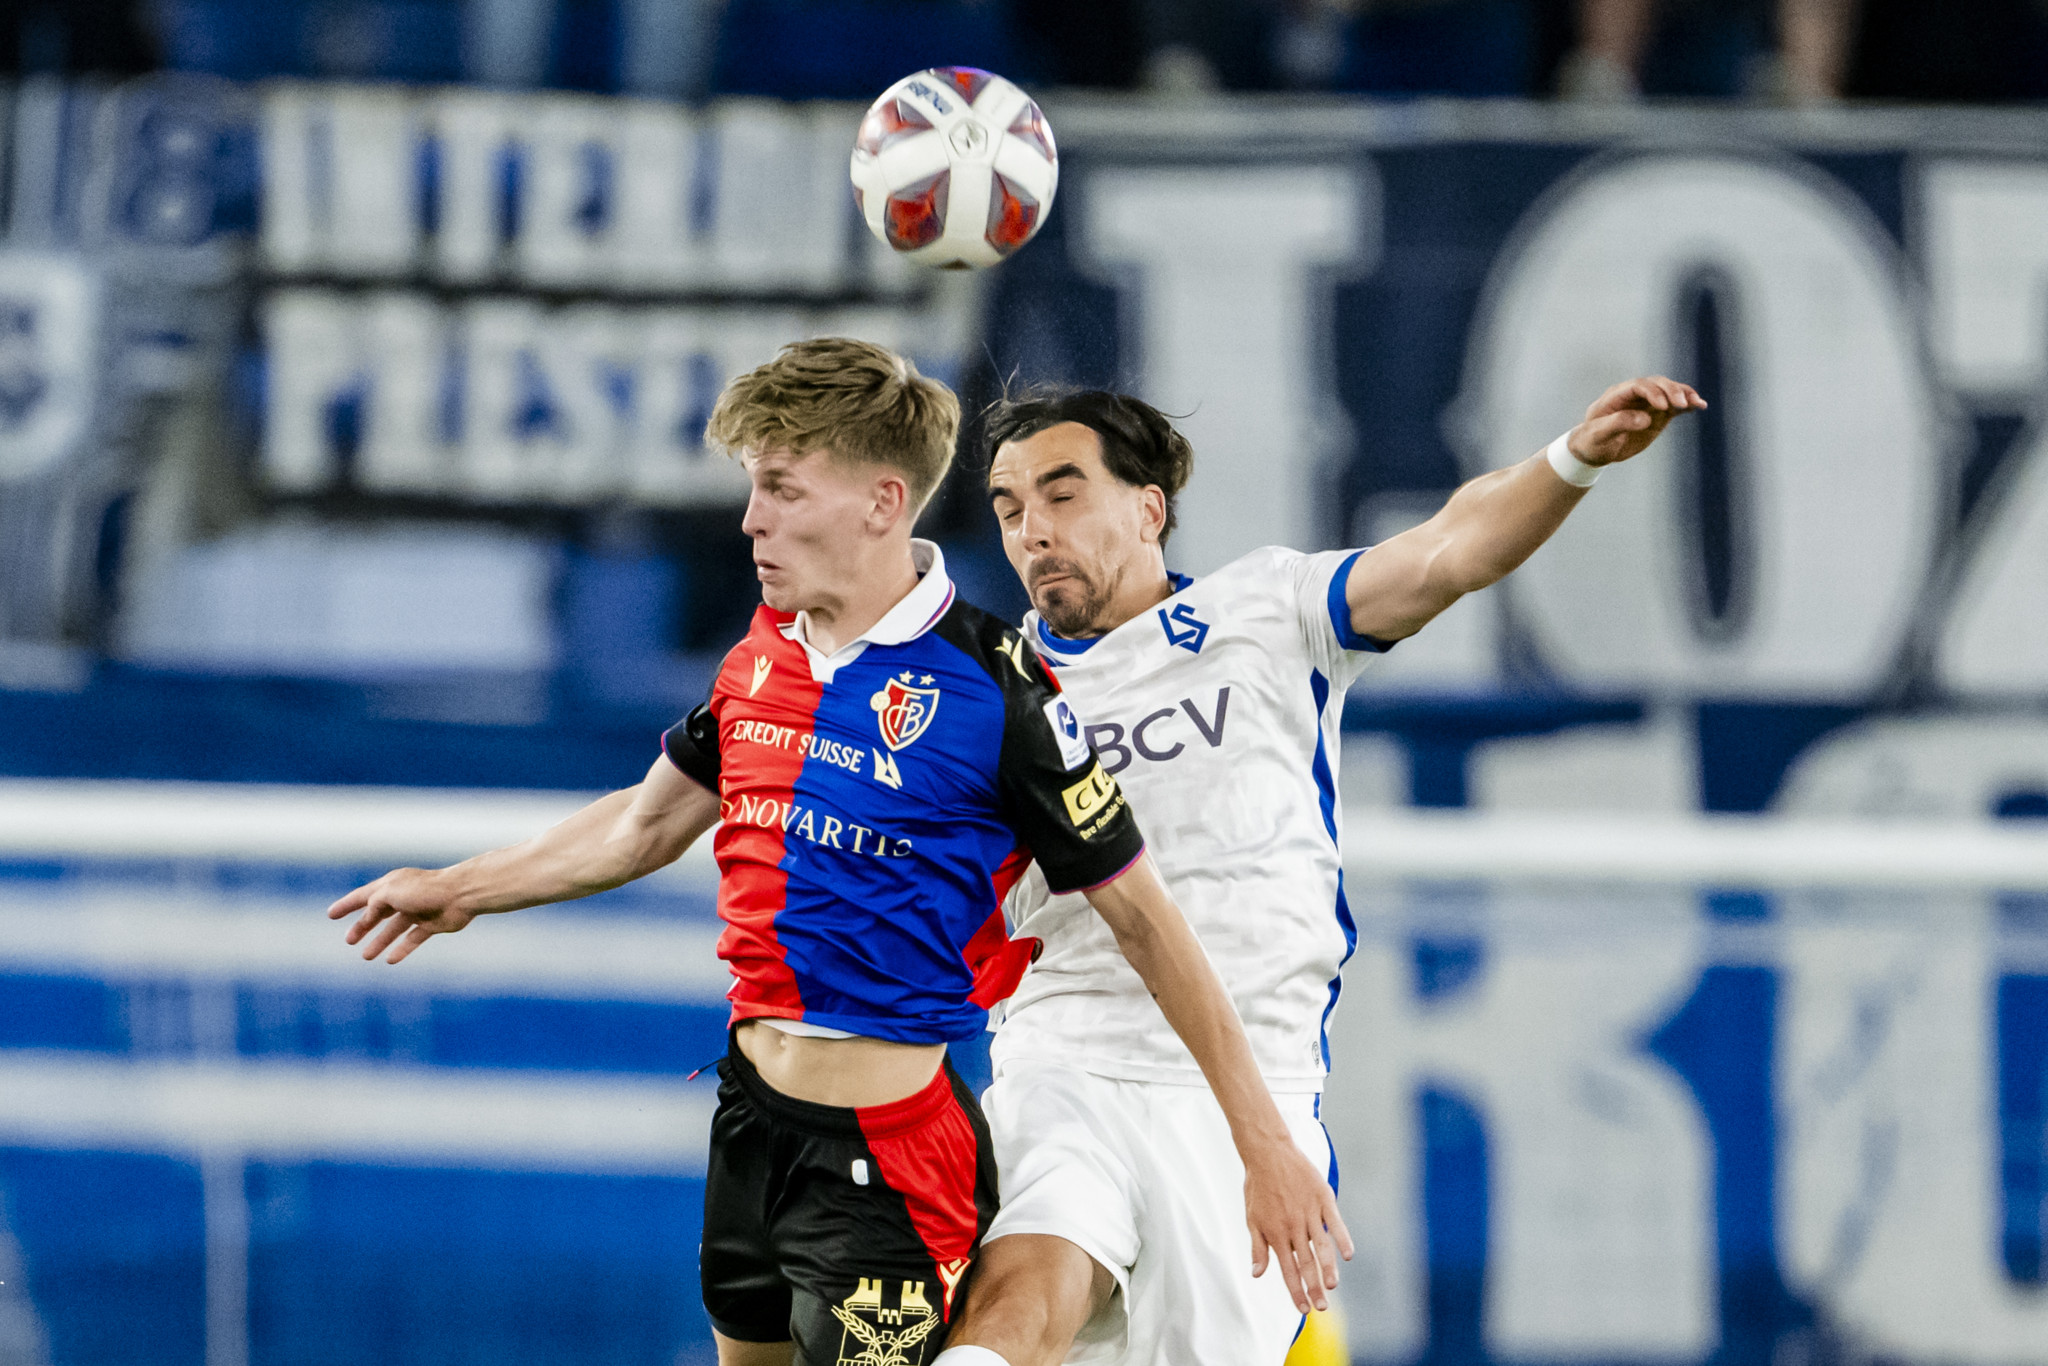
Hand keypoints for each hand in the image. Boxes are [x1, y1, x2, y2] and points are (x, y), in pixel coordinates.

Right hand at [328, 867, 474, 963]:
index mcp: (392, 884)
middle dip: (363, 927)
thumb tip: (368, 918)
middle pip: (378, 913)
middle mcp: (403, 896)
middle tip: (349, 941)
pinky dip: (402, 949)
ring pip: (394, 928)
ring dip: (379, 942)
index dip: (346, 905)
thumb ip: (374, 905)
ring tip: (366, 957)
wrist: (461, 894)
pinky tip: (390, 960)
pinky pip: (412, 938)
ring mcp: (418, 910)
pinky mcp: (432, 924)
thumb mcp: (390, 893)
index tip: (330, 914)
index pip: (363, 895)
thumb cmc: (425, 890)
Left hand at [1244, 1133, 1353, 1313]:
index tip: (1304, 1309)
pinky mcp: (1323, 1198)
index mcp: (1275, 1233)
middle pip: (1306, 1263)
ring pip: (1322, 1246)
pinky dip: (1343, 1238)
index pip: (1288, 1269)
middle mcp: (1293, 1226)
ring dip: (1328, 1268)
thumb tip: (1257, 1275)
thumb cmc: (1258, 1186)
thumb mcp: (1252, 1218)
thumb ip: (1257, 1247)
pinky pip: (1335, 1222)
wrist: (1268, 1152)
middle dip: (1314, 1287)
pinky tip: (1349, 1255)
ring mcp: (1309, 1212)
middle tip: (1322, 1307)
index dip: (1296, 1291)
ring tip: (1333, 1286)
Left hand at [1570, 375, 1704, 466]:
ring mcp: (1647, 403)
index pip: (1638, 386)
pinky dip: (1688, 404)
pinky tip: (1700, 406)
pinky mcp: (1658, 414)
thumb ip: (1619, 423)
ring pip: (1669, 392)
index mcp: (1616, 395)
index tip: (1663, 407)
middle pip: (1657, 384)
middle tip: (1683, 404)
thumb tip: (1645, 418)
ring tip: (1697, 403)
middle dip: (1671, 391)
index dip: (1652, 392)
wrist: (1594, 449)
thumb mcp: (1599, 434)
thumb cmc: (1592, 441)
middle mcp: (1634, 394)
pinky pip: (1675, 405)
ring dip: (1684, 395)